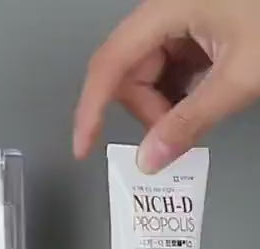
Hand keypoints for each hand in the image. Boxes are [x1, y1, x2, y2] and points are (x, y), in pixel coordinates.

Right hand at [74, 0, 259, 172]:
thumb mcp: (239, 78)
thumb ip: (191, 123)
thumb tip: (150, 160)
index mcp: (168, 8)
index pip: (109, 66)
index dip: (90, 110)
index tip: (83, 148)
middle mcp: (167, 8)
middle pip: (129, 73)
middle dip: (147, 110)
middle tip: (178, 132)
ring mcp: (182, 16)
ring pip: (150, 75)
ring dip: (167, 104)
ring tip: (205, 108)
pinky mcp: (198, 26)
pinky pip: (173, 68)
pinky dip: (183, 92)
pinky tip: (208, 95)